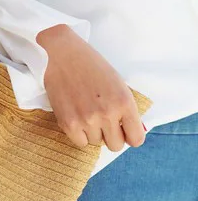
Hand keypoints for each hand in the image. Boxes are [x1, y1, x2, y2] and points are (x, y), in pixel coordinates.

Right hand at [36, 24, 145, 151]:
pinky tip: (77, 118)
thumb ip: (125, 109)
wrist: (64, 54)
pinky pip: (80, 142)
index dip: (130, 136)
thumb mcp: (118, 84)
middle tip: (104, 123)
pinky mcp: (68, 123)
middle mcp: (107, 113)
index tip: (124, 131)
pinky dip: (79, 134)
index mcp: (124, 102)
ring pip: (96, 143)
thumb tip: (130, 134)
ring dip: (93, 132)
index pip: (136, 139)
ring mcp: (87, 120)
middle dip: (112, 136)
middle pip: (116, 145)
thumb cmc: (92, 67)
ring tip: (87, 113)